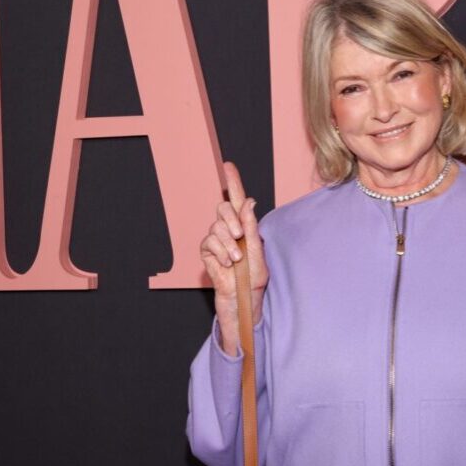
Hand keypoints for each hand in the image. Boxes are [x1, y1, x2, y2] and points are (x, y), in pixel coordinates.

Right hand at [199, 161, 267, 354]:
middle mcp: (229, 230)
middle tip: (239, 237)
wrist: (243, 300)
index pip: (237, 200)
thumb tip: (249, 202)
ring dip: (228, 244)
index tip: (228, 165)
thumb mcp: (258, 253)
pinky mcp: (207, 253)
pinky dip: (220, 253)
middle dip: (231, 220)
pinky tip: (228, 265)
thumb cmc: (254, 280)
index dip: (232, 181)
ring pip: (216, 226)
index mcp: (244, 227)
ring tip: (236, 260)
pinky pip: (209, 242)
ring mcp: (216, 241)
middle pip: (223, 207)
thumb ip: (252, 227)